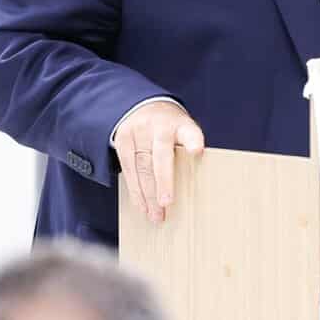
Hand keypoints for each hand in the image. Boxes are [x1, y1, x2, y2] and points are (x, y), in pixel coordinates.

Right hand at [113, 101, 204, 224]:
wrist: (143, 105)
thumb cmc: (170, 127)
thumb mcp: (184, 130)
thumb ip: (188, 151)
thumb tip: (194, 186)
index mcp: (180, 124)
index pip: (189, 131)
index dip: (193, 141)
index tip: (197, 151)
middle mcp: (159, 126)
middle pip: (160, 156)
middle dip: (163, 183)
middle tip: (167, 204)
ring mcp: (139, 131)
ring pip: (142, 166)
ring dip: (148, 194)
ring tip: (155, 215)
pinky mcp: (123, 140)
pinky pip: (128, 169)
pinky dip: (135, 190)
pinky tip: (142, 205)